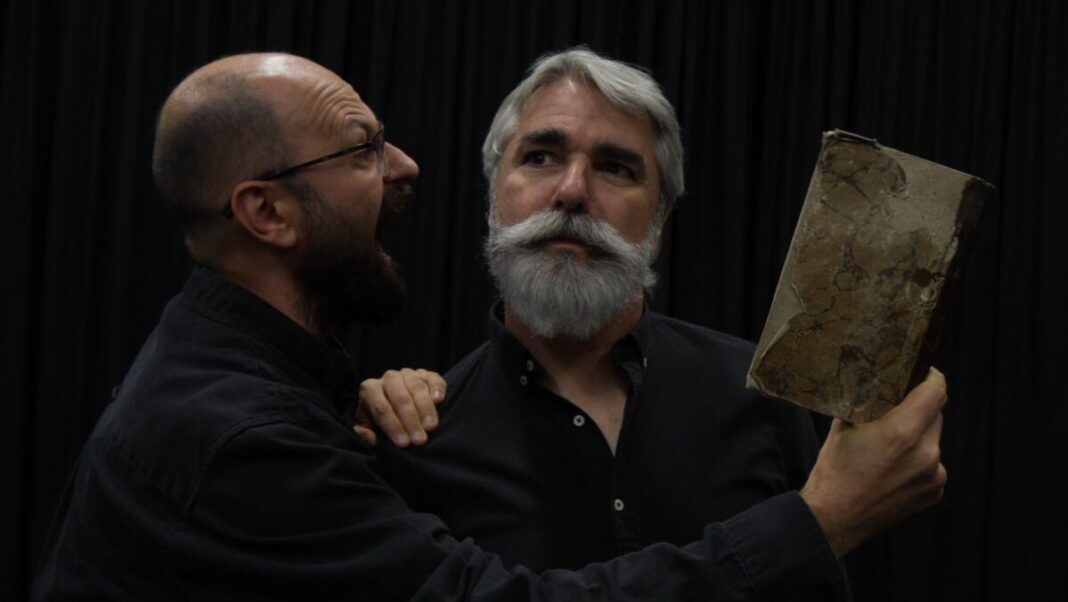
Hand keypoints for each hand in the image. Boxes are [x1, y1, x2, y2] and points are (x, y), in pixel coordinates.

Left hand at [354, 369, 445, 446]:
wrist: (392, 404)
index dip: (393, 426)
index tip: (404, 443)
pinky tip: (439, 401)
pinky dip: (437, 388)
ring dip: (425, 408)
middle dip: (411, 421)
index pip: (381, 408)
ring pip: (416, 387)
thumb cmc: (378, 419)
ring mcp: (408, 374)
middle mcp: (389, 378)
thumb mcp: (366, 426)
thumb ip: (362, 433)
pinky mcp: (425, 374)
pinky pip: (433, 378)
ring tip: (431, 427)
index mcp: (370, 389)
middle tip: (420, 440)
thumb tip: (370, 438)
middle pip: (400, 398)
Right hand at [800, 367, 948, 556]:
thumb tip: (874, 383)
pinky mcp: (933, 492)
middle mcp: (926, 453)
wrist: (834, 518)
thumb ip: (866, 404)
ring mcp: (933, 476)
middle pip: (935, 415)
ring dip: (917, 436)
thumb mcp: (843, 427)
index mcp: (903, 432)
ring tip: (888, 448)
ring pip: (932, 440)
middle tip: (895, 412)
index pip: (935, 392)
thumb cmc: (834, 472)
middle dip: (918, 409)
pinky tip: (893, 469)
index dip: (932, 377)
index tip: (925, 373)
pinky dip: (918, 460)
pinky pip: (932, 464)